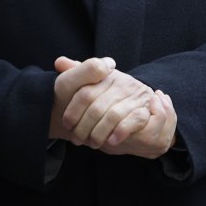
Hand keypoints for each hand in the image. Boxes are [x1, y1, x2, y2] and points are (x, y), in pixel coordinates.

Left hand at [53, 56, 175, 158]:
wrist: (136, 111)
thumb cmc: (105, 99)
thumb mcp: (90, 84)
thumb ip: (76, 74)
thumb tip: (59, 62)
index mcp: (106, 74)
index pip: (85, 93)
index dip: (73, 111)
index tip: (67, 125)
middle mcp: (122, 82)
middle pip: (96, 108)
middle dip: (84, 128)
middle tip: (77, 139)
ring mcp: (135, 95)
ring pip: (113, 115)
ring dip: (99, 133)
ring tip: (92, 143)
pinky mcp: (146, 109)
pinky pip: (134, 120)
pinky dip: (120, 131)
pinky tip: (111, 141)